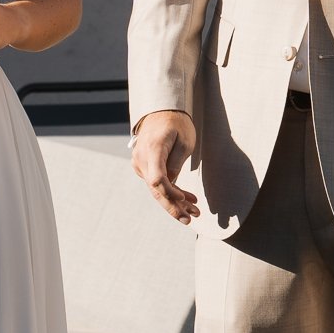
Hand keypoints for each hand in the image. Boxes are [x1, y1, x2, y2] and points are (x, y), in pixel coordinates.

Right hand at [131, 110, 199, 224]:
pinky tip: (186, 200)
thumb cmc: (176, 124)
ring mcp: (139, 163)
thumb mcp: (184, 141)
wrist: (160, 112)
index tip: (186, 200)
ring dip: (175, 201)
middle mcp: (141, 158)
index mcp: (153, 149)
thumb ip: (176, 164)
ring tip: (194, 211)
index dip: (171, 194)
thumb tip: (171, 185)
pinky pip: (156, 183)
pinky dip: (170, 192)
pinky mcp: (142, 166)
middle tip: (190, 219)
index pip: (157, 179)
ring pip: (156, 189)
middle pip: (156, 189)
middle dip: (173, 207)